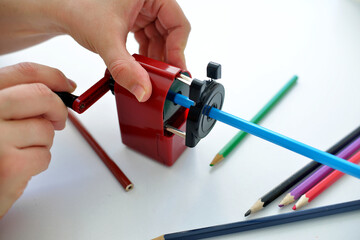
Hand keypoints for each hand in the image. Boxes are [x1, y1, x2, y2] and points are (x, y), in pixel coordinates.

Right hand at [0, 63, 75, 217]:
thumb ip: (17, 99)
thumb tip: (60, 87)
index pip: (23, 72)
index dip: (53, 76)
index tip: (66, 83)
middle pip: (42, 95)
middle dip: (58, 109)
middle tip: (58, 120)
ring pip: (46, 129)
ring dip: (43, 142)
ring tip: (21, 151)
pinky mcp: (10, 166)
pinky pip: (44, 155)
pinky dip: (38, 162)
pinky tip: (18, 168)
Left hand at [54, 0, 189, 101]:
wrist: (60, 11)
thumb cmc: (78, 8)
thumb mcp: (107, 40)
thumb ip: (125, 69)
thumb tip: (143, 90)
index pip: (179, 24)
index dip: (178, 50)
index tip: (174, 70)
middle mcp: (149, 0)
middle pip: (171, 33)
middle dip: (165, 57)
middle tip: (162, 77)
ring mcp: (143, 9)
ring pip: (161, 38)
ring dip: (155, 58)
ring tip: (149, 73)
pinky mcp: (135, 18)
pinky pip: (149, 38)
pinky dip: (146, 54)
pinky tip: (140, 65)